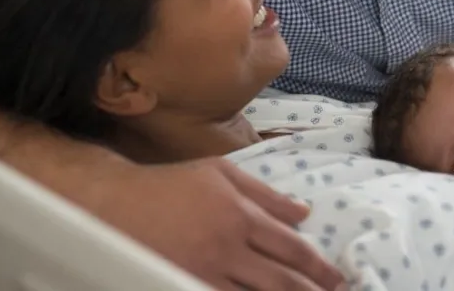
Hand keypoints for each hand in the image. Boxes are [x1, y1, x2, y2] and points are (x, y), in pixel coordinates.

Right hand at [91, 158, 344, 290]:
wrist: (115, 203)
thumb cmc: (172, 185)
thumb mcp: (222, 173)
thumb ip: (266, 194)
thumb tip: (304, 212)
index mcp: (241, 216)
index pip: (291, 248)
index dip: (319, 267)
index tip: (338, 279)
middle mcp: (227, 248)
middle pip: (280, 282)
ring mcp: (203, 272)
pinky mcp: (180, 284)